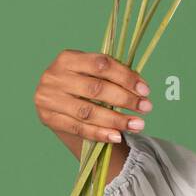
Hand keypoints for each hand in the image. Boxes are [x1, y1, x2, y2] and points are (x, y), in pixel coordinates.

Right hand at [34, 50, 152, 144]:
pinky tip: (117, 136)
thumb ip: (113, 75)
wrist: (54, 98)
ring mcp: (49, 99)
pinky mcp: (49, 119)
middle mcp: (55, 77)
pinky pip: (78, 128)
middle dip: (125, 99)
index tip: (145, 90)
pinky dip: (100, 133)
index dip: (125, 77)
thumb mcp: (91, 71)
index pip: (101, 65)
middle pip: (95, 89)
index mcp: (67, 58)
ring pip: (88, 112)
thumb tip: (141, 88)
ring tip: (138, 125)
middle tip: (146, 107)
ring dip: (116, 120)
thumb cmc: (80, 80)